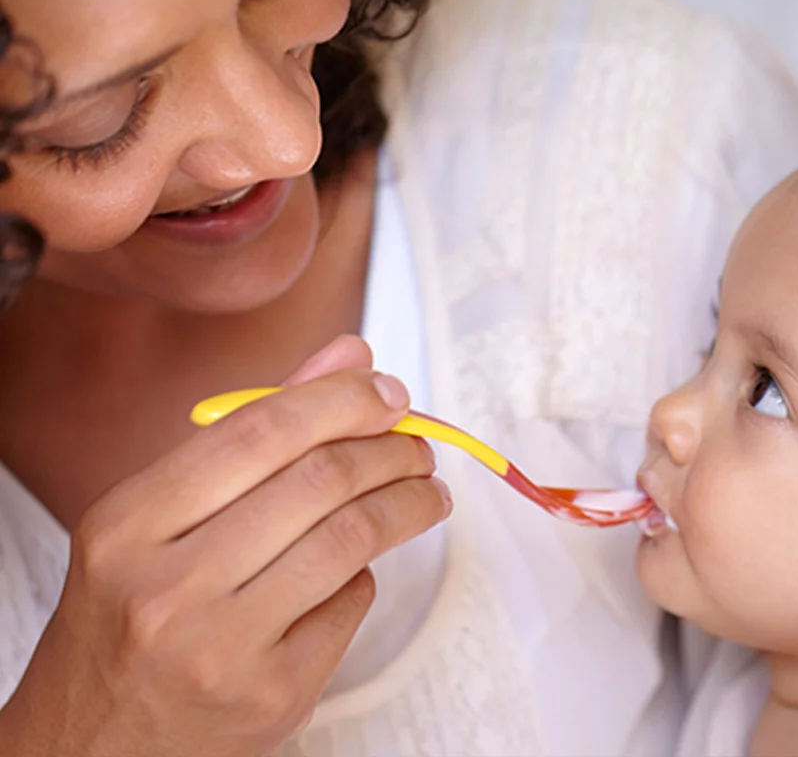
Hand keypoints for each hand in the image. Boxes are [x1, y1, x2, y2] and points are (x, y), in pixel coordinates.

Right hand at [0, 336, 449, 756]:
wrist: (92, 746)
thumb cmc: (130, 617)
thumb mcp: (159, 519)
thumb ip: (254, 431)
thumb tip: (348, 358)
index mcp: (128, 523)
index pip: (261, 429)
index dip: (342, 399)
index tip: (389, 392)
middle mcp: (166, 586)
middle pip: (319, 482)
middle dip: (391, 449)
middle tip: (417, 445)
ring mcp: (221, 648)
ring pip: (350, 541)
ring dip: (406, 504)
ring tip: (425, 492)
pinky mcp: (272, 696)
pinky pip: (351, 604)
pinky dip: (367, 573)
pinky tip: (361, 566)